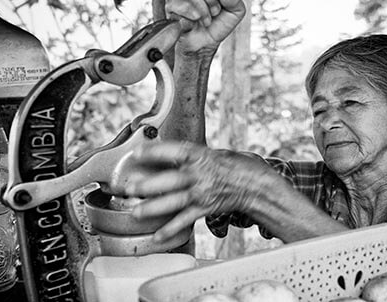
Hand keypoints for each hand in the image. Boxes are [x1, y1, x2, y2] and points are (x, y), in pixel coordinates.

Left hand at [124, 141, 272, 241]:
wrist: (256, 186)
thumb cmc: (237, 166)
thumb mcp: (215, 153)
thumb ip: (193, 155)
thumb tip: (170, 155)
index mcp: (202, 156)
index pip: (176, 151)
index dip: (156, 151)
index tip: (137, 152)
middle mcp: (201, 175)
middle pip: (171, 180)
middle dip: (149, 185)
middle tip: (130, 188)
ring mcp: (203, 193)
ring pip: (175, 201)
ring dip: (154, 207)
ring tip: (136, 212)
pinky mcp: (206, 208)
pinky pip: (186, 220)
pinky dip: (171, 229)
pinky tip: (158, 236)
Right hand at [165, 0, 245, 57]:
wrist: (204, 45)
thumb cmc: (218, 26)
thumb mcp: (235, 13)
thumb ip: (235, 0)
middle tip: (215, 11)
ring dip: (202, 10)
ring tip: (206, 21)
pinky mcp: (171, 4)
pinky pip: (177, 2)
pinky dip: (188, 15)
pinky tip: (193, 23)